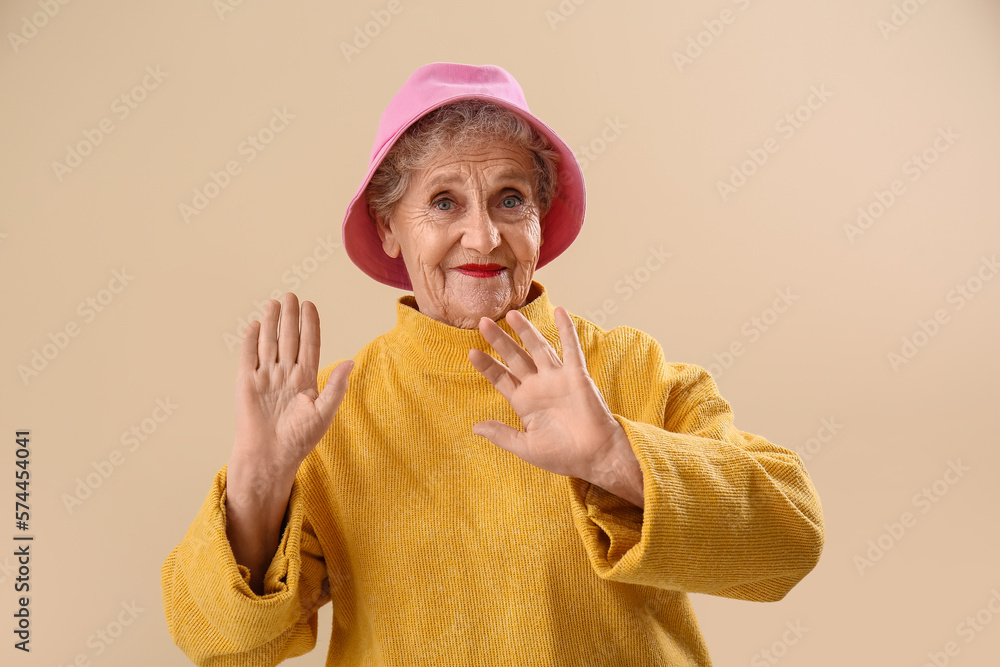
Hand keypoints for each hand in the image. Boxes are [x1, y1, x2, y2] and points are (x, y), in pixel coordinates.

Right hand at [232, 292, 352, 481]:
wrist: (270, 455)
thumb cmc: (299, 438)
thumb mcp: (324, 413)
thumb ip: (335, 387)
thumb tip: (350, 363)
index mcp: (306, 378)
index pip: (309, 345)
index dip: (310, 325)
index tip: (310, 306)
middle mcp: (286, 373)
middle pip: (289, 339)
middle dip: (291, 317)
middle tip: (291, 296)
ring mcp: (266, 376)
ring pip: (270, 343)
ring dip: (272, 323)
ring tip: (274, 303)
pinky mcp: (246, 382)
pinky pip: (249, 357)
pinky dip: (251, 341)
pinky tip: (256, 325)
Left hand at [469, 306, 639, 502]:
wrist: (596, 457)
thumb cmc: (564, 455)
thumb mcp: (526, 447)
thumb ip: (502, 435)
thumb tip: (475, 428)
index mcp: (524, 402)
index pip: (501, 378)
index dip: (487, 365)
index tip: (471, 352)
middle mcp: (539, 386)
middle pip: (515, 357)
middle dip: (499, 341)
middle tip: (482, 322)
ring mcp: (557, 378)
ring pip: (538, 348)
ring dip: (526, 331)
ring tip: (511, 313)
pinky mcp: (577, 375)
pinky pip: (571, 348)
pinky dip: (566, 330)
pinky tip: (559, 311)